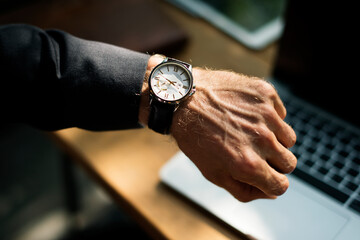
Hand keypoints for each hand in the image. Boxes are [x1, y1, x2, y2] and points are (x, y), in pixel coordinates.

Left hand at [171, 68, 296, 201]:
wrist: (183, 99)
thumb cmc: (195, 138)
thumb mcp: (213, 173)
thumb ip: (244, 191)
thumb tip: (270, 193)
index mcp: (248, 165)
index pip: (281, 186)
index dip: (271, 183)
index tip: (263, 175)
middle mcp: (262, 140)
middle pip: (289, 163)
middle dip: (274, 163)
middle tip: (253, 151)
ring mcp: (266, 115)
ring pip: (289, 139)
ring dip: (274, 139)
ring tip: (249, 132)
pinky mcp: (266, 94)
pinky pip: (281, 114)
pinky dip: (269, 117)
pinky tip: (247, 114)